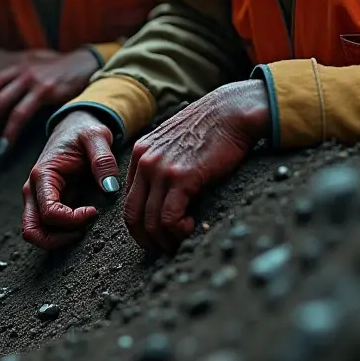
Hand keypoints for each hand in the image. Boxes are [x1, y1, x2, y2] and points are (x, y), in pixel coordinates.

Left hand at [0, 47, 99, 155]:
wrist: (86, 62)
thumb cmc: (65, 69)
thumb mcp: (41, 65)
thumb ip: (27, 75)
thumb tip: (16, 90)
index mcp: (21, 66)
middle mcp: (23, 70)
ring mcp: (32, 80)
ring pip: (4, 104)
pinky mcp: (44, 90)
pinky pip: (21, 112)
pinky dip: (11, 129)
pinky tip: (7, 141)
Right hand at [21, 111, 120, 249]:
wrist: (74, 125)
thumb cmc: (84, 130)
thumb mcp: (97, 136)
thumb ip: (103, 159)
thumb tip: (110, 187)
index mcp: (43, 174)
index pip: (49, 213)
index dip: (72, 220)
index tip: (94, 211)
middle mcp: (33, 189)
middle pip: (32, 231)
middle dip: (58, 239)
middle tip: (84, 229)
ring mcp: (36, 197)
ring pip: (35, 233)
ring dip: (58, 239)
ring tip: (83, 227)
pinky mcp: (43, 202)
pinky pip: (44, 228)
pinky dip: (59, 234)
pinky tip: (81, 223)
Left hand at [123, 79, 270, 252]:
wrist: (230, 111)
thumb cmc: (210, 128)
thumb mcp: (175, 144)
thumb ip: (164, 165)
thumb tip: (167, 196)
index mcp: (140, 154)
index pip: (129, 200)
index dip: (140, 224)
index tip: (157, 235)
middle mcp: (144, 161)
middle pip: (132, 215)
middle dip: (147, 239)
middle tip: (165, 248)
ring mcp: (160, 169)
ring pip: (150, 221)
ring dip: (165, 239)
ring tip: (182, 239)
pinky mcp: (180, 177)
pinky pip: (169, 218)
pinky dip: (178, 231)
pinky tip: (191, 226)